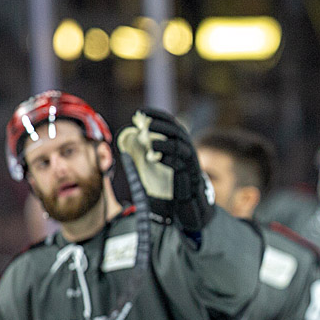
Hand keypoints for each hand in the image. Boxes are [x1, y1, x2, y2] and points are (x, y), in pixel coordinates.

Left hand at [117, 108, 213, 232]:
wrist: (190, 208)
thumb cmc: (173, 188)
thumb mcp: (160, 169)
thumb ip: (148, 158)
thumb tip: (128, 147)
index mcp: (181, 146)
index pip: (172, 125)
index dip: (158, 116)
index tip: (142, 112)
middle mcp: (189, 153)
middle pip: (178, 133)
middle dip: (162, 126)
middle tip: (145, 123)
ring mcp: (191, 166)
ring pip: (181, 148)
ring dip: (165, 144)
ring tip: (150, 144)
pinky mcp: (191, 179)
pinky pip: (182, 166)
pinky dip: (169, 160)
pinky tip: (156, 159)